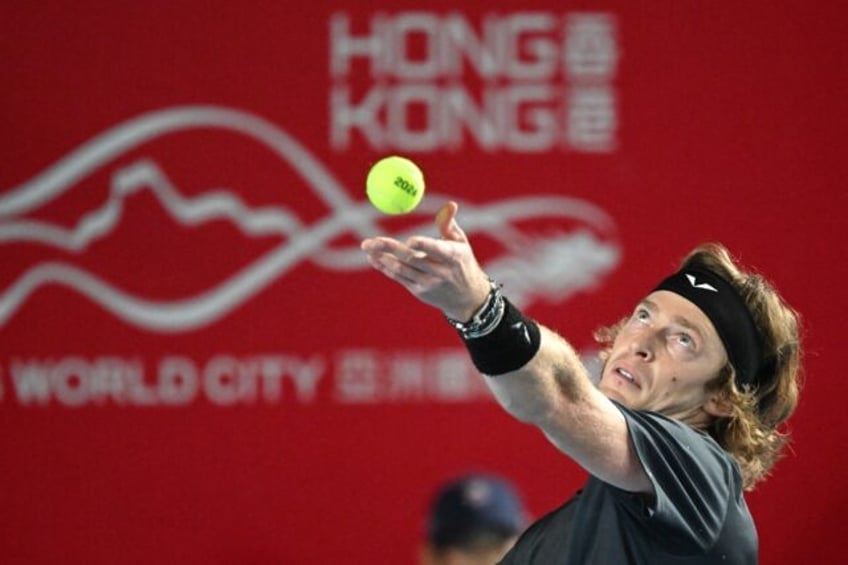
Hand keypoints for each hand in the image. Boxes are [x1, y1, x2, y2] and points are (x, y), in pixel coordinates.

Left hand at [360, 201, 492, 320]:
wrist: (467, 298)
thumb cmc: (462, 263)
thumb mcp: (461, 243)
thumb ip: (449, 224)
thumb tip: (450, 204)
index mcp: (453, 257)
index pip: (438, 250)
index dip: (424, 246)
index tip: (410, 240)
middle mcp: (440, 272)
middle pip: (412, 259)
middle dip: (389, 249)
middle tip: (370, 241)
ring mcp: (428, 283)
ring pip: (402, 270)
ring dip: (382, 258)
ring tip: (367, 247)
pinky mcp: (419, 291)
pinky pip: (399, 278)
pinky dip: (385, 268)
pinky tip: (374, 258)